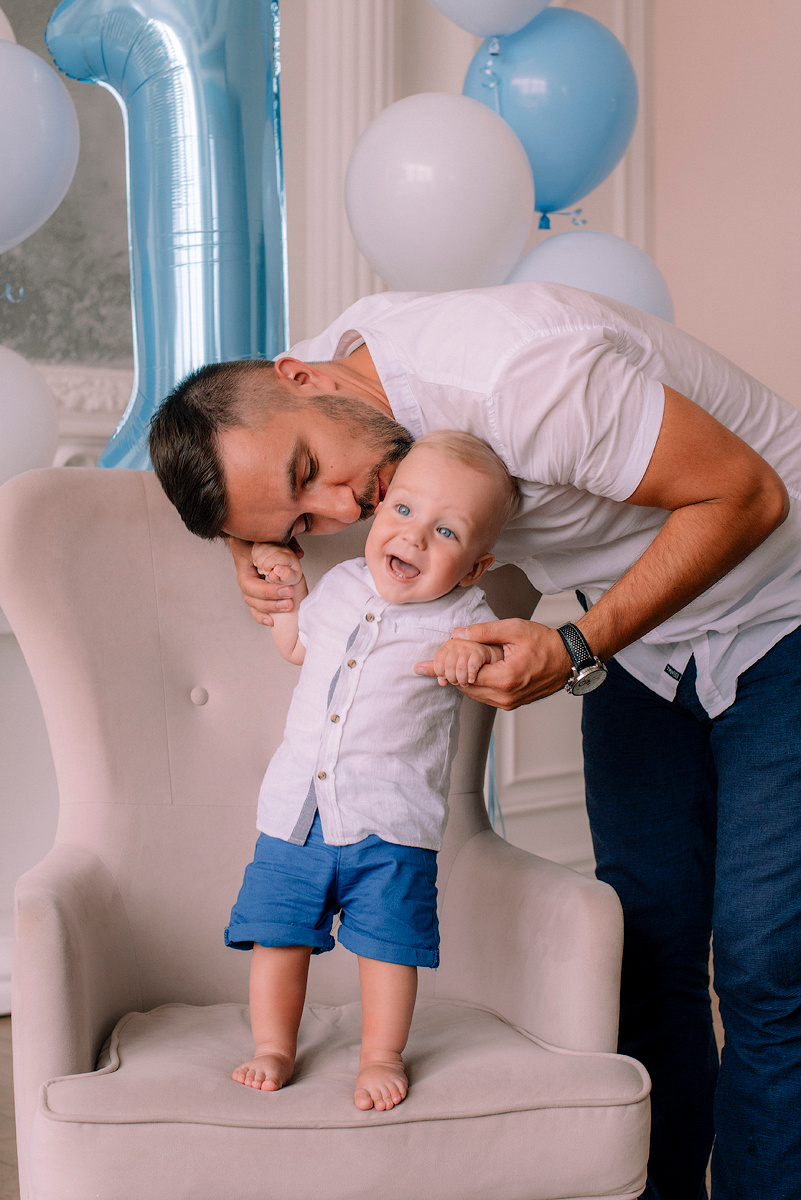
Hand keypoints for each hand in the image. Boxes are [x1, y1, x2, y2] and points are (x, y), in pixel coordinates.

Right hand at [226, 536, 304, 625]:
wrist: (249, 540)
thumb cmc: (259, 539)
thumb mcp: (269, 537)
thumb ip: (285, 543)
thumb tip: (299, 553)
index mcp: (245, 566)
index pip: (250, 584)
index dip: (267, 591)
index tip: (287, 590)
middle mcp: (245, 578)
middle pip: (250, 597)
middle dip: (270, 602)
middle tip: (289, 601)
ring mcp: (248, 587)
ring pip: (252, 604)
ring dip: (269, 609)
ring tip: (288, 607)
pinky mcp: (254, 594)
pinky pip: (254, 608)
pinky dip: (262, 616)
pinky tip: (272, 622)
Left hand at [415, 619, 571, 709]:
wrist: (568, 658)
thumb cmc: (545, 642)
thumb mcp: (513, 629)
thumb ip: (484, 632)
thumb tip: (458, 634)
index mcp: (505, 678)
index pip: (463, 675)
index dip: (442, 668)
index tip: (421, 667)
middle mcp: (505, 696)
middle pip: (465, 687)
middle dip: (449, 674)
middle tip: (433, 661)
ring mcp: (509, 703)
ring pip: (473, 694)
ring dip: (461, 680)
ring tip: (451, 665)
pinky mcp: (511, 704)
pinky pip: (484, 696)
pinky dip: (474, 685)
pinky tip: (471, 672)